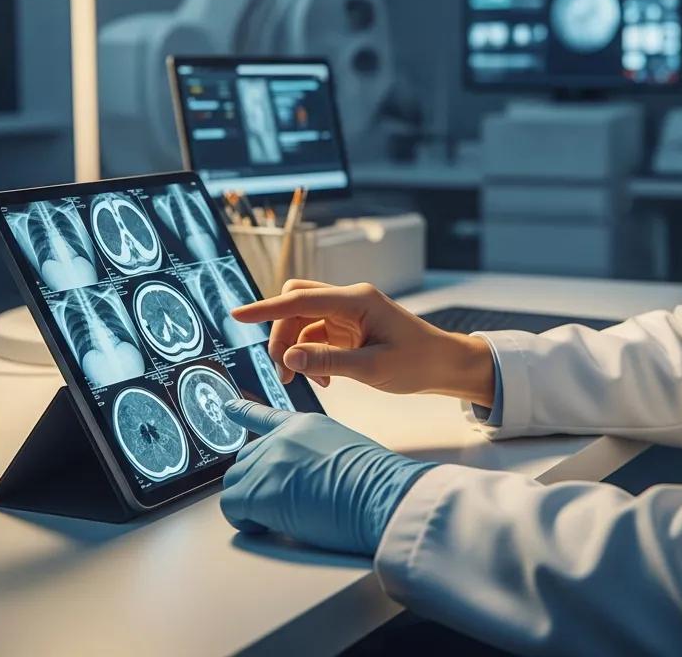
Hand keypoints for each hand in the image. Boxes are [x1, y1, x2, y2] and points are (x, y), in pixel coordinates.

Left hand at [219, 400, 434, 554]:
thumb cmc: (373, 480)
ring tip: (279, 516)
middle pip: (246, 458)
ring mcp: (268, 461)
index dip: (244, 413)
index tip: (228, 407)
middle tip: (280, 503)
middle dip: (256, 482)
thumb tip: (303, 476)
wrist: (378, 492)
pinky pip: (232, 508)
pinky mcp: (258, 491)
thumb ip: (315, 453)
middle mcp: (281, 438)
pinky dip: (245, 521)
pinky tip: (268, 524)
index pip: (266, 416)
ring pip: (235, 482)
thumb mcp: (345, 449)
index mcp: (305, 425)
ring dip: (250, 502)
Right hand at [230, 280, 494, 405]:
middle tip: (284, 371)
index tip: (237, 315)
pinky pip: (317, 335)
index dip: (266, 308)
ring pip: (303, 322)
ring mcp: (349, 313)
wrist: (444, 364)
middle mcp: (350, 300)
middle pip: (296, 304)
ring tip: (305, 382)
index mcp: (356, 300)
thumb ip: (327, 362)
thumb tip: (288, 357)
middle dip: (281, 334)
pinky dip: (311, 356)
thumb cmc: (417, 362)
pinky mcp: (350, 328)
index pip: (300, 300)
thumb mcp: (372, 368)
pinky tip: (324, 380)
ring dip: (295, 349)